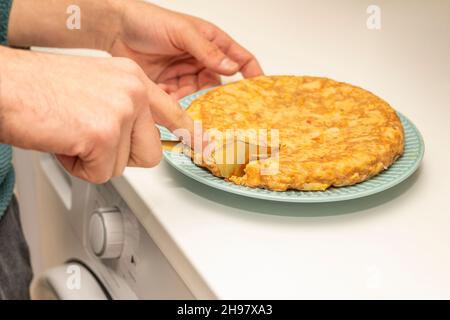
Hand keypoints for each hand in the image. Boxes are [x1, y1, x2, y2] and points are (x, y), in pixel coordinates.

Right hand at [0, 47, 190, 182]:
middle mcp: (132, 91)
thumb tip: (133, 137)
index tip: (200, 145)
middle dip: (120, 157)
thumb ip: (123, 109)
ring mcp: (121, 111)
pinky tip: (64, 143)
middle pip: (150, 152)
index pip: (171, 110)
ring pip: (122, 166)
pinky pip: (101, 173)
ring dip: (94, 160)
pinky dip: (78, 167)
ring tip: (71, 135)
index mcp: (132, 78)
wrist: (4, 85)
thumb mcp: (96, 89)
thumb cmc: (39, 89)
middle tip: (93, 142)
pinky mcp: (104, 133)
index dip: (186, 132)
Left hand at [109, 1, 263, 99]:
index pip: (240, 59)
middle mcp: (201, 61)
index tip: (261, 91)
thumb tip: (232, 67)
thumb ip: (207, 50)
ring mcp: (185, 74)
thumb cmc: (149, 21)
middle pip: (218, 85)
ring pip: (198, 96)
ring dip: (193, 103)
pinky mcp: (169, 85)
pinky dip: (175, 104)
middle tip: (220, 114)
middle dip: (219, 100)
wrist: (115, 29)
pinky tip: (167, 102)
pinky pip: (178, 100)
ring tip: (188, 109)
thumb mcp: (182, 33)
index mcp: (212, 43)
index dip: (253, 74)